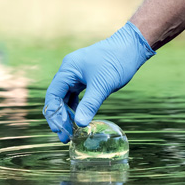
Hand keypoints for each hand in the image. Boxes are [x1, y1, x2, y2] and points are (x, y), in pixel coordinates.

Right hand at [44, 21, 154, 142]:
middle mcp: (69, 71)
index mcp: (68, 69)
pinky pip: (76, 95)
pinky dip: (76, 107)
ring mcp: (77, 75)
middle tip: (64, 136)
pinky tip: (79, 119)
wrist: (132, 47)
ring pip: (66, 98)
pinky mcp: (86, 78)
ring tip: (71, 131)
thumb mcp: (102, 86)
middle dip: (60, 118)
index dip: (54, 114)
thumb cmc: (116, 62)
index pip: (53, 95)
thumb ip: (90, 105)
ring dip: (67, 114)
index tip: (59, 130)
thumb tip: (80, 124)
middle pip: (57, 98)